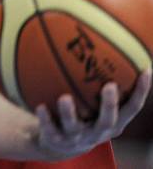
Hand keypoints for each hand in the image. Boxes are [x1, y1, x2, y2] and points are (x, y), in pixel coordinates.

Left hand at [35, 70, 151, 158]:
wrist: (58, 144)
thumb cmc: (82, 113)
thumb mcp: (94, 101)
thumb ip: (100, 78)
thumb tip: (108, 40)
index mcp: (112, 122)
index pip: (132, 108)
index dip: (141, 91)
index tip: (145, 70)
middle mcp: (98, 132)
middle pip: (108, 121)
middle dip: (109, 105)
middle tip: (109, 86)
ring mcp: (77, 139)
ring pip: (75, 128)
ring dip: (70, 113)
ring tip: (65, 98)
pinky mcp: (57, 141)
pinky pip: (50, 130)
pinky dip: (46, 119)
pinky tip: (40, 105)